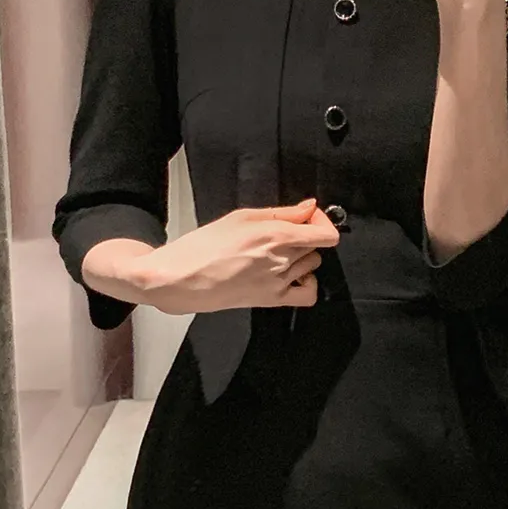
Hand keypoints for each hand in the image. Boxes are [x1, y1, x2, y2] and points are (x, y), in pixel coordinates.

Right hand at [135, 199, 340, 315]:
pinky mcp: (272, 300)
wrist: (182, 279)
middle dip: (305, 236)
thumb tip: (308, 208)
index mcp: (275, 235)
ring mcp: (279, 282)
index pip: (325, 234)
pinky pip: (308, 295)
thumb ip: (281, 212)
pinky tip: (292, 277)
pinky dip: (307, 285)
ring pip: (312, 266)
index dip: (322, 222)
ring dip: (303, 258)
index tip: (309, 218)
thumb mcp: (241, 217)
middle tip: (284, 233)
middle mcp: (281, 260)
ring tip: (280, 254)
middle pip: (316, 247)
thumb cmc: (203, 247)